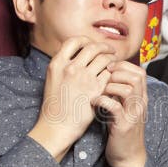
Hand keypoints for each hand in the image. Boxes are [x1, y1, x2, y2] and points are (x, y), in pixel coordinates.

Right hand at [28, 37, 115, 159]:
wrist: (57, 126)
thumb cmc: (55, 106)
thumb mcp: (53, 79)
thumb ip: (63, 66)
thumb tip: (78, 55)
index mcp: (57, 63)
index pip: (74, 41)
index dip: (86, 41)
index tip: (92, 44)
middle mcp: (70, 68)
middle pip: (92, 47)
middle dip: (103, 47)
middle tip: (110, 51)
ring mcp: (84, 78)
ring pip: (103, 59)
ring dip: (111, 59)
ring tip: (115, 62)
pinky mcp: (95, 89)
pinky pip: (109, 74)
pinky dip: (112, 73)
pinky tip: (113, 76)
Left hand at [94, 60, 147, 166]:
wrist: (129, 157)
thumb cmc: (122, 131)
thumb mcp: (125, 109)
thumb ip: (121, 94)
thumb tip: (109, 76)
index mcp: (142, 98)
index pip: (140, 72)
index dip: (123, 65)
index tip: (108, 69)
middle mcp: (140, 104)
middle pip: (136, 76)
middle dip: (117, 72)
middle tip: (103, 78)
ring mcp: (133, 115)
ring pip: (128, 89)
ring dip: (110, 86)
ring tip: (99, 91)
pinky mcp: (123, 126)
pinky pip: (114, 106)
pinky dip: (102, 100)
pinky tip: (94, 102)